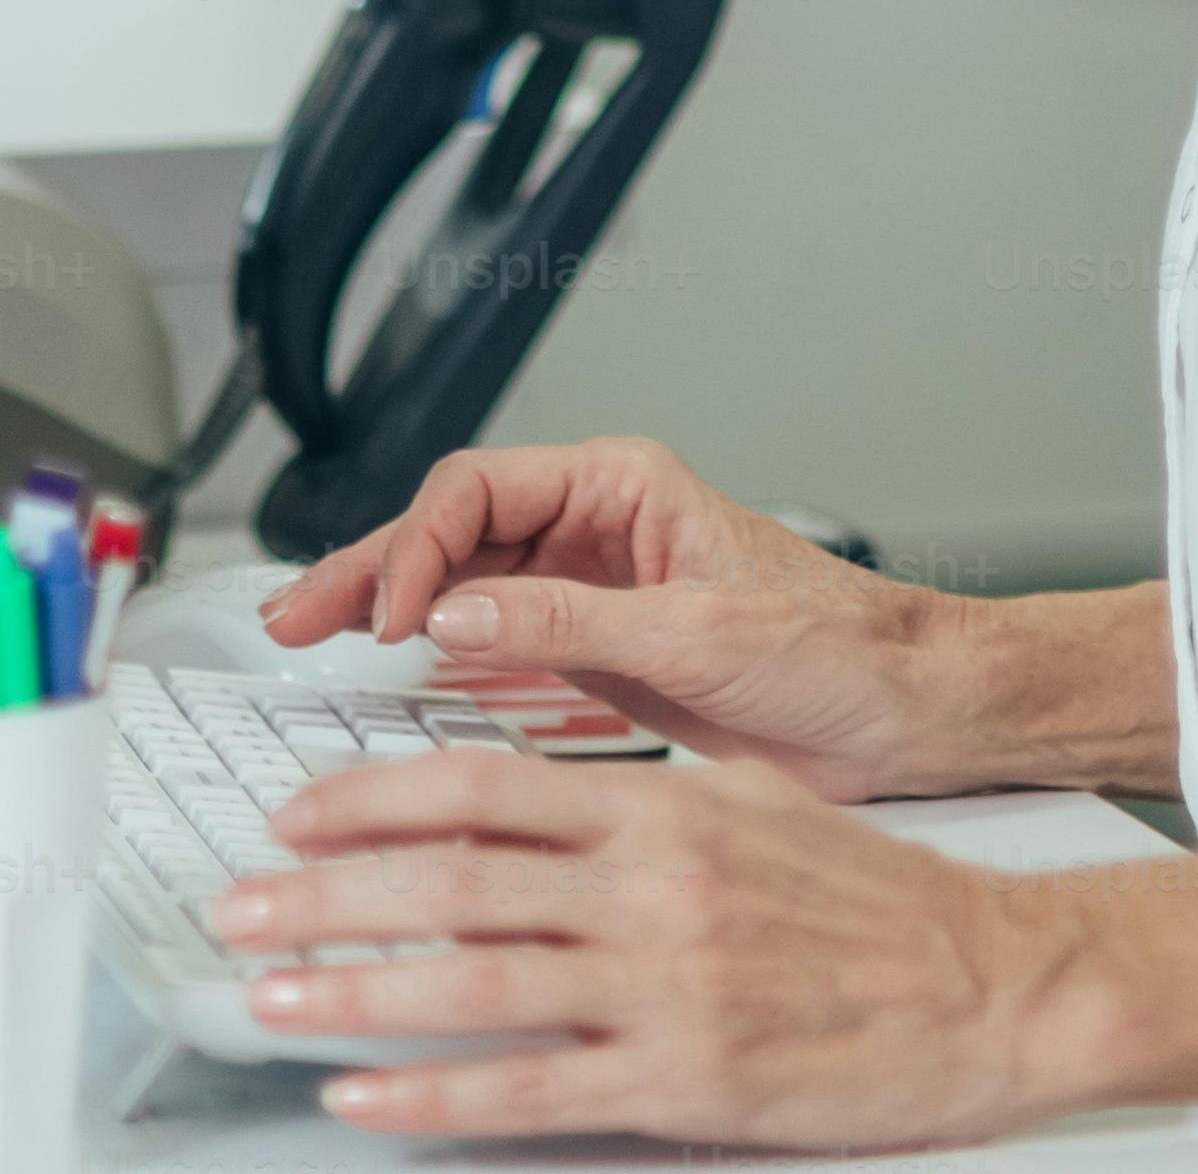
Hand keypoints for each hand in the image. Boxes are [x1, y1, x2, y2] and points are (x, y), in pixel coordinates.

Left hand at [223, 745, 1097, 1148]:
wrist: (995, 982)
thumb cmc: (882, 907)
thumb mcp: (756, 811)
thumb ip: (645, 804)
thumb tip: (535, 806)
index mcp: (666, 810)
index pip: (483, 786)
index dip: (373, 796)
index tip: (298, 810)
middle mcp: (652, 887)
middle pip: (452, 878)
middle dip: (326, 891)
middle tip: (240, 904)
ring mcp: (666, 985)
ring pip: (473, 978)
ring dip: (353, 984)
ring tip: (271, 990)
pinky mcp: (685, 1078)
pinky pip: (531, 1088)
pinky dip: (435, 1091)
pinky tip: (368, 1091)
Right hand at [259, 432, 956, 802]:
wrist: (904, 711)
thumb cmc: (840, 648)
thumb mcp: (700, 632)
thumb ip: (570, 622)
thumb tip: (456, 616)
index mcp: (624, 488)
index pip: (479, 492)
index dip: (419, 549)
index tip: (394, 619)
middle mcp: (598, 529)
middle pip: (452, 533)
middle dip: (371, 570)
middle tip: (293, 616)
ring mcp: (590, 591)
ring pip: (460, 589)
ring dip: (388, 612)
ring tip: (308, 638)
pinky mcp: (595, 653)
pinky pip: (493, 644)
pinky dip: (436, 660)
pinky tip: (390, 679)